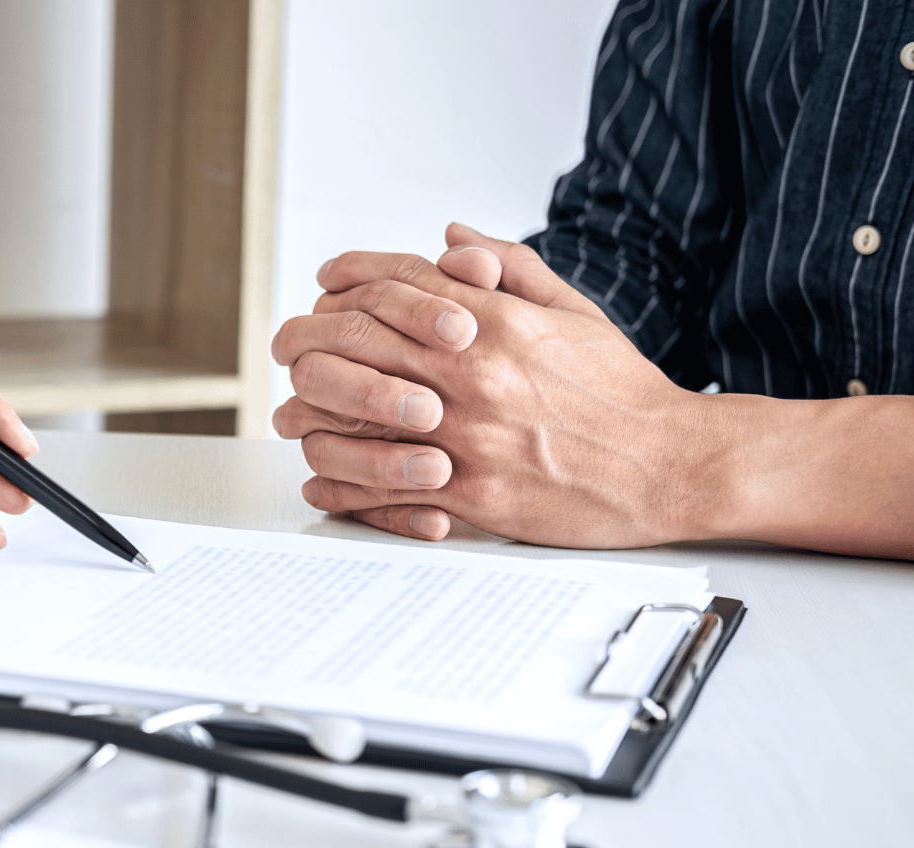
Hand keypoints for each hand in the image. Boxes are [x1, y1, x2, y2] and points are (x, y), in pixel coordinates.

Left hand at [272, 222, 717, 548]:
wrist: (672, 464)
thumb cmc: (621, 390)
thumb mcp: (573, 312)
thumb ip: (509, 269)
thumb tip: (450, 240)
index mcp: (494, 322)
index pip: (393, 285)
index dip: (346, 280)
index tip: (325, 285)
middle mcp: (471, 373)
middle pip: (354, 343)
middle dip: (307, 339)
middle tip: (288, 345)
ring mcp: (466, 436)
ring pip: (353, 416)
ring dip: (311, 411)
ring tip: (294, 411)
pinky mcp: (470, 494)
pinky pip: (381, 487)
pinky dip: (341, 482)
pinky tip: (322, 478)